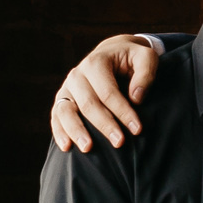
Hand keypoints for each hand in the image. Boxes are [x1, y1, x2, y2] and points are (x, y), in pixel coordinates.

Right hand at [52, 35, 162, 150]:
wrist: (112, 53)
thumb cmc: (131, 58)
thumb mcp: (145, 56)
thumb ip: (145, 73)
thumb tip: (136, 98)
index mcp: (96, 62)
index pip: (108, 92)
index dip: (122, 111)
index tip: (137, 128)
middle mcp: (77, 75)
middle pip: (88, 104)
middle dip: (105, 125)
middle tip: (120, 143)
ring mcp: (67, 88)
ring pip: (66, 111)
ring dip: (77, 131)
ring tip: (88, 148)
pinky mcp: (62, 99)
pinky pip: (56, 116)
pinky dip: (59, 132)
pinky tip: (66, 147)